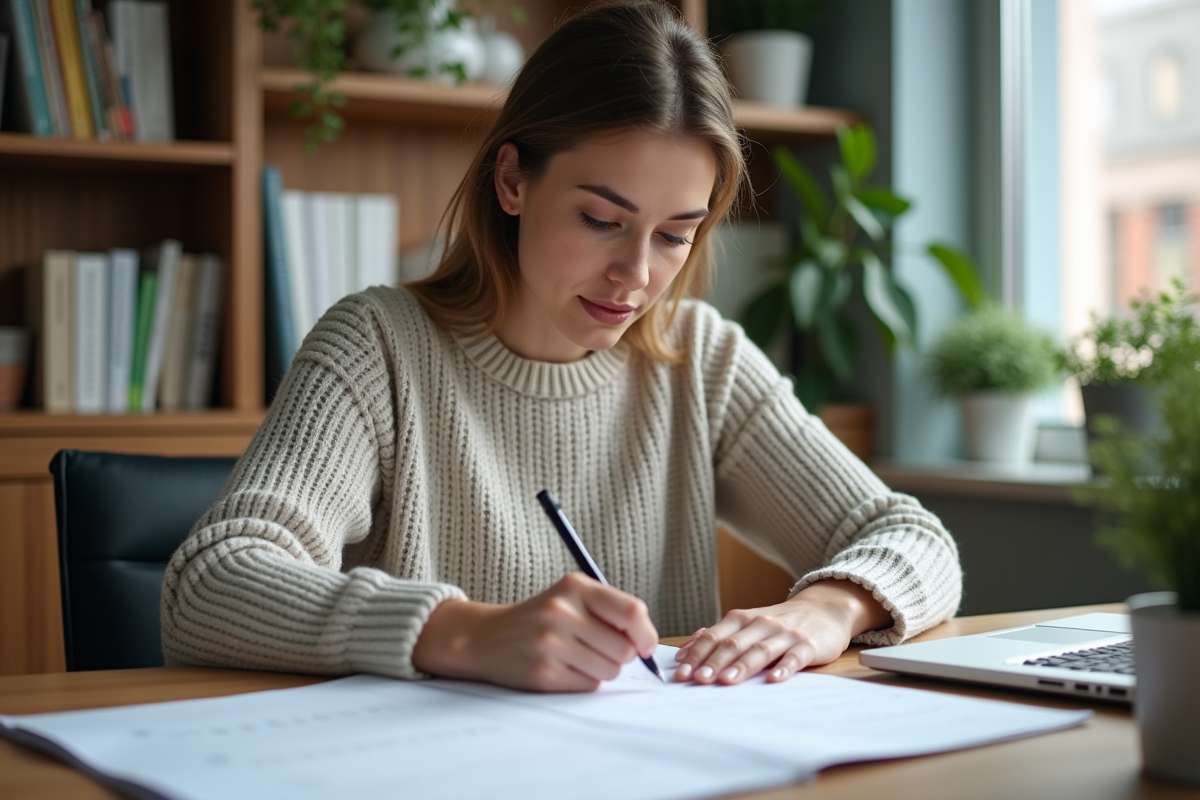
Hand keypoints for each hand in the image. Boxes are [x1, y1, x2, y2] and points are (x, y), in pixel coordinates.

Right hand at [412, 572, 658, 691]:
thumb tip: (647, 643)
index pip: (631, 611)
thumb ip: (610, 611)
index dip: (646, 633)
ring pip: (610, 670)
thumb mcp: (572, 598)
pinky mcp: (543, 672)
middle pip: (624, 648)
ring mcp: (550, 643)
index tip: (644, 644)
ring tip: (577, 657)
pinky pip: (589, 685)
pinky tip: (563, 668)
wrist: (487, 637)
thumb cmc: (541, 618)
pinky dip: (583, 681)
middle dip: (620, 655)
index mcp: (575, 586)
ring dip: (602, 669)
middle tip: (597, 649)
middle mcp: (561, 611)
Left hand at [672, 579, 891, 684]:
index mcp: (742, 619)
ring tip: (726, 681)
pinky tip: (774, 679)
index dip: (696, 653)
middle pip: (733, 644)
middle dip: (713, 662)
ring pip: (760, 650)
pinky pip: (795, 657)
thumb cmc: (779, 623)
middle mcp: (761, 624)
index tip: (681, 672)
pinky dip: (784, 667)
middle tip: (698, 679)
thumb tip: (686, 649)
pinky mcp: (808, 645)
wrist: (824, 609)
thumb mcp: (747, 623)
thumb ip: (719, 634)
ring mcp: (785, 634)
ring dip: (742, 666)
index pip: (714, 636)